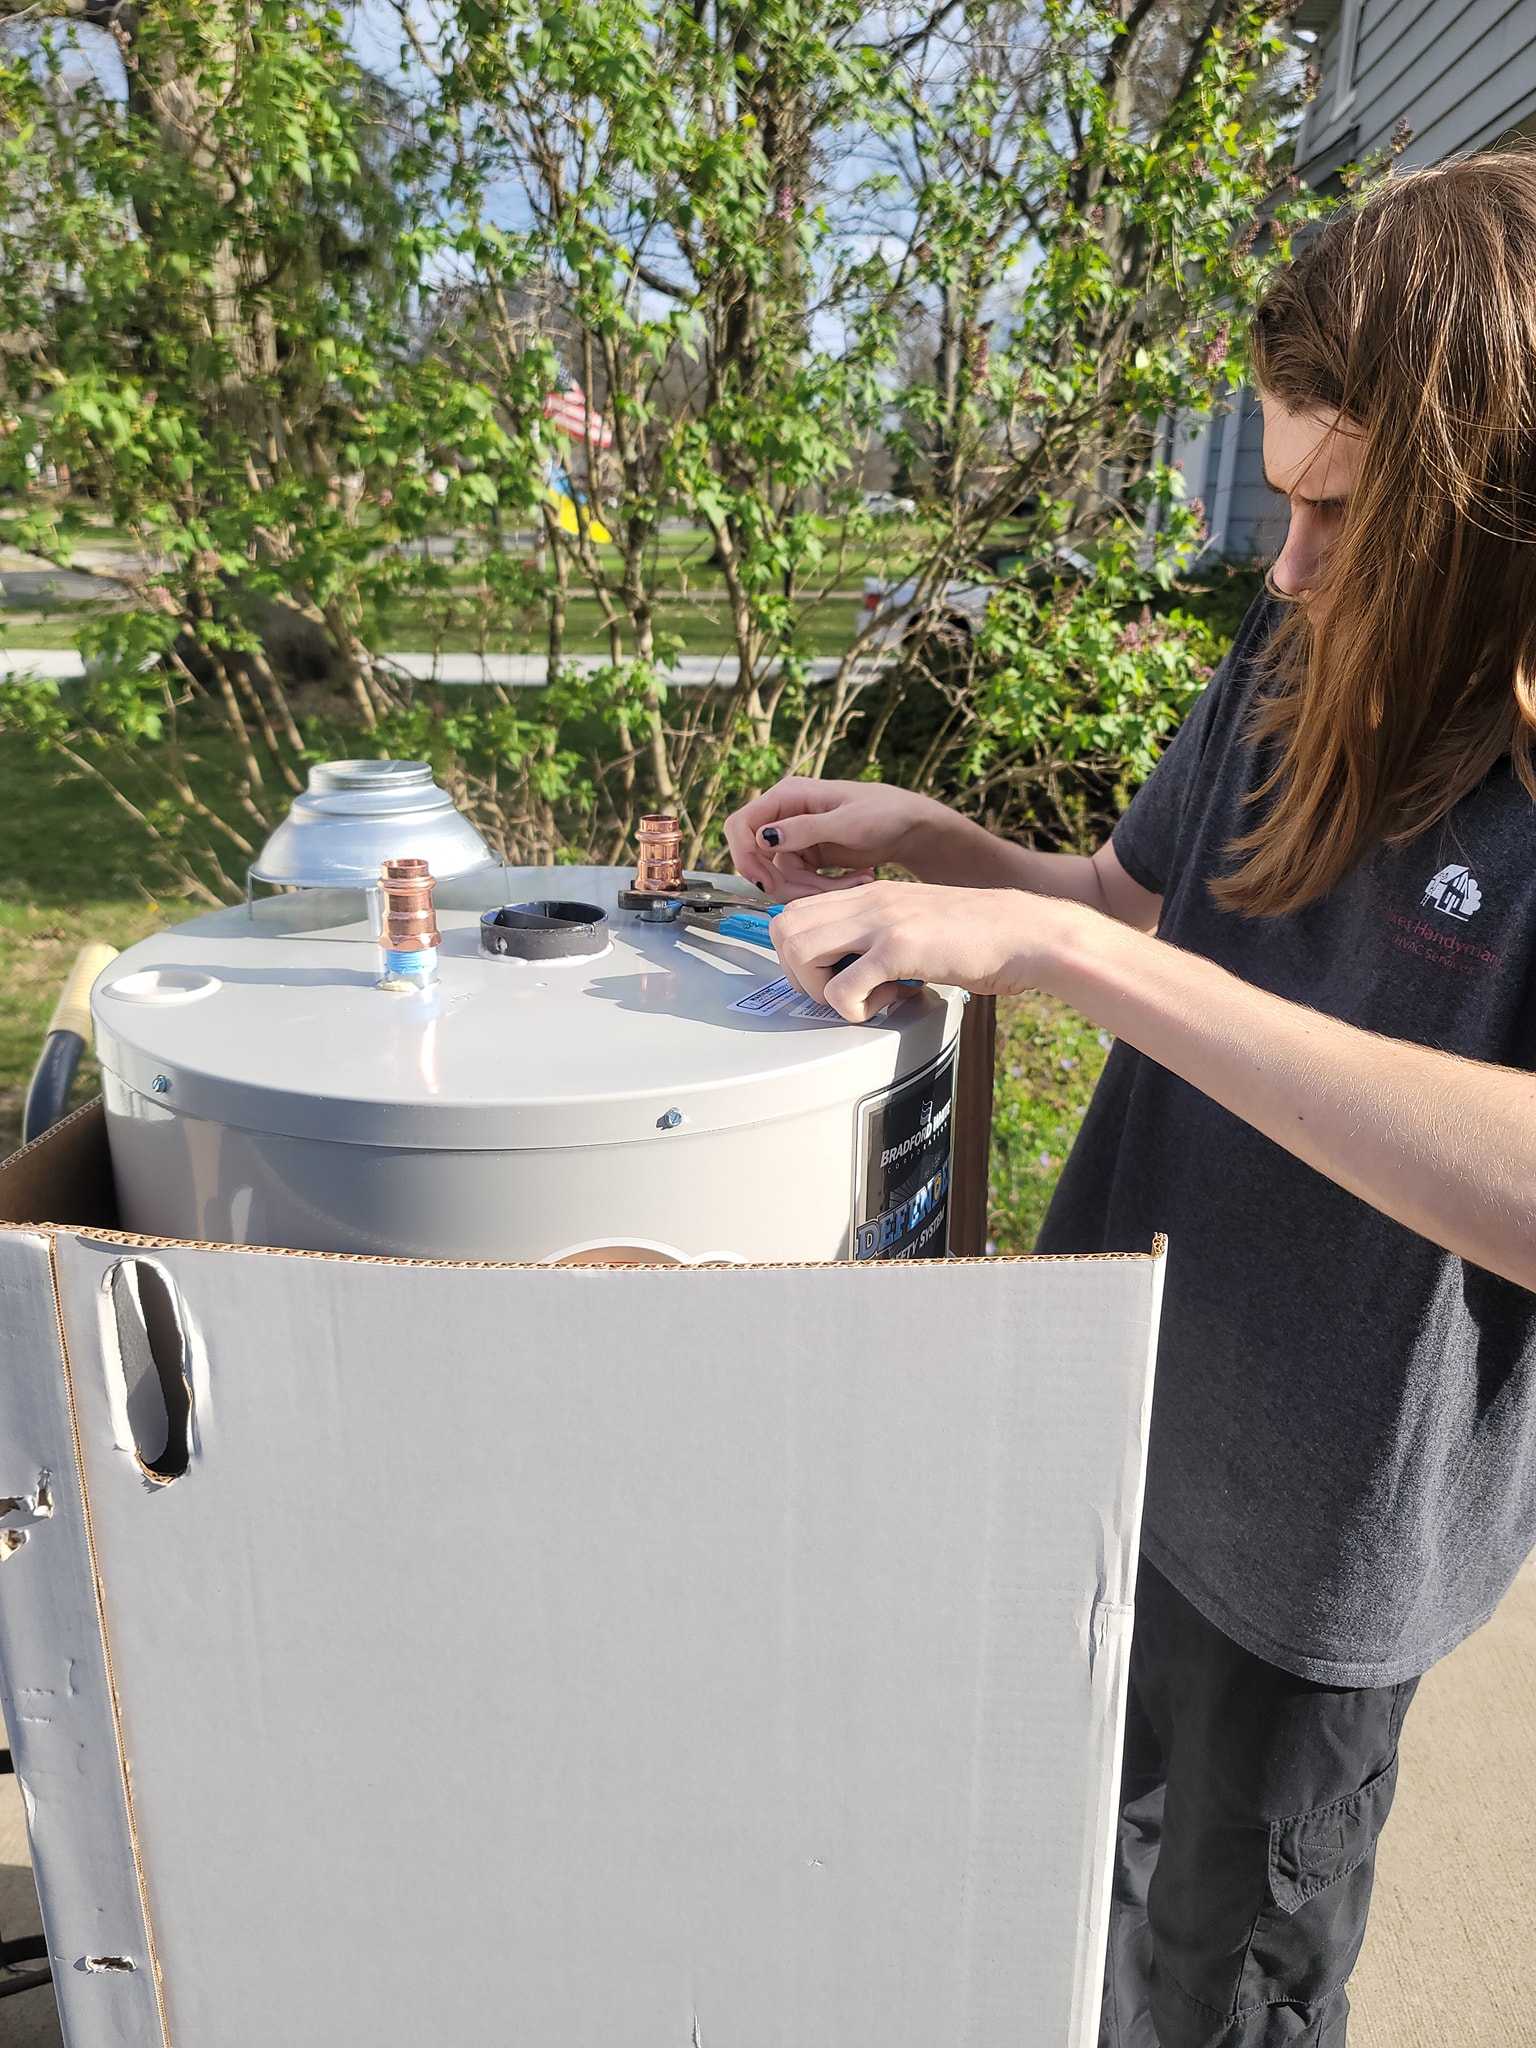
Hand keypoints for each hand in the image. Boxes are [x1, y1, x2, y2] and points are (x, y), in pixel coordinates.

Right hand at [723, 777, 951, 899]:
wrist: (911, 826)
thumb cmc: (884, 812)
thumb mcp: (847, 822)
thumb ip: (804, 829)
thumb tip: (763, 837)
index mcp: (787, 796)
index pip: (740, 825)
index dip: (744, 856)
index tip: (764, 883)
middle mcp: (784, 816)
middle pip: (757, 859)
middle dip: (785, 882)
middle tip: (819, 892)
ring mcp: (795, 838)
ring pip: (781, 876)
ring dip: (812, 889)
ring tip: (856, 882)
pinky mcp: (808, 857)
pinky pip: (800, 882)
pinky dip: (823, 890)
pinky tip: (858, 880)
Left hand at [772, 878, 1081, 1020]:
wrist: (1027, 933)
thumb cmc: (980, 937)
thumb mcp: (915, 923)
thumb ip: (878, 937)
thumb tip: (851, 972)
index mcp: (868, 893)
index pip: (794, 911)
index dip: (798, 951)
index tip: (828, 973)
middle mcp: (867, 900)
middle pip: (784, 929)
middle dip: (798, 972)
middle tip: (837, 988)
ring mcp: (880, 921)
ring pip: (799, 953)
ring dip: (819, 989)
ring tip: (860, 997)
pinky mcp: (898, 949)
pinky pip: (840, 989)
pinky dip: (853, 1009)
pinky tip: (887, 1003)